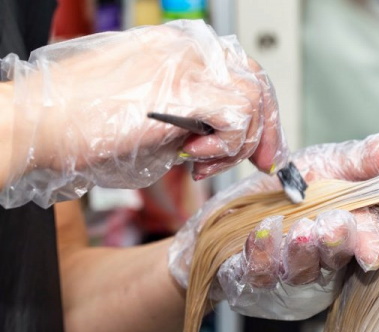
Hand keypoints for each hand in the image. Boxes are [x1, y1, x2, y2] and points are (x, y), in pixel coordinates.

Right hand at [0, 20, 286, 207]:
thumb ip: (190, 116)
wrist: (41, 122)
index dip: (260, 111)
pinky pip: (236, 118)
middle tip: (261, 161)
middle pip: (257, 82)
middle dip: (265, 130)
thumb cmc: (85, 123)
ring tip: (201, 163)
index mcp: (180, 49)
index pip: (242, 71)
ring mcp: (186, 66)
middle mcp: (188, 50)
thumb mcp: (151, 113)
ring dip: (236, 145)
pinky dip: (225, 146)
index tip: (261, 145)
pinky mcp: (182, 90)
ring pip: (252, 101)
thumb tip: (221, 138)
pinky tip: (194, 158)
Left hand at [169, 131, 378, 319]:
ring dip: (300, 251)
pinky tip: (260, 234)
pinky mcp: (253, 282)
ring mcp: (288, 275)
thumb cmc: (289, 190)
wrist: (231, 211)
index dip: (371, 244)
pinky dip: (260, 255)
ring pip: (299, 271)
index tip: (372, 251)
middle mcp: (323, 260)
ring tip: (298, 229)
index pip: (367, 241)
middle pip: (335, 258)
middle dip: (335, 243)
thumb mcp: (326, 164)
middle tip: (330, 226)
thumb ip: (363, 159)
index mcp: (348, 232)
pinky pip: (257, 274)